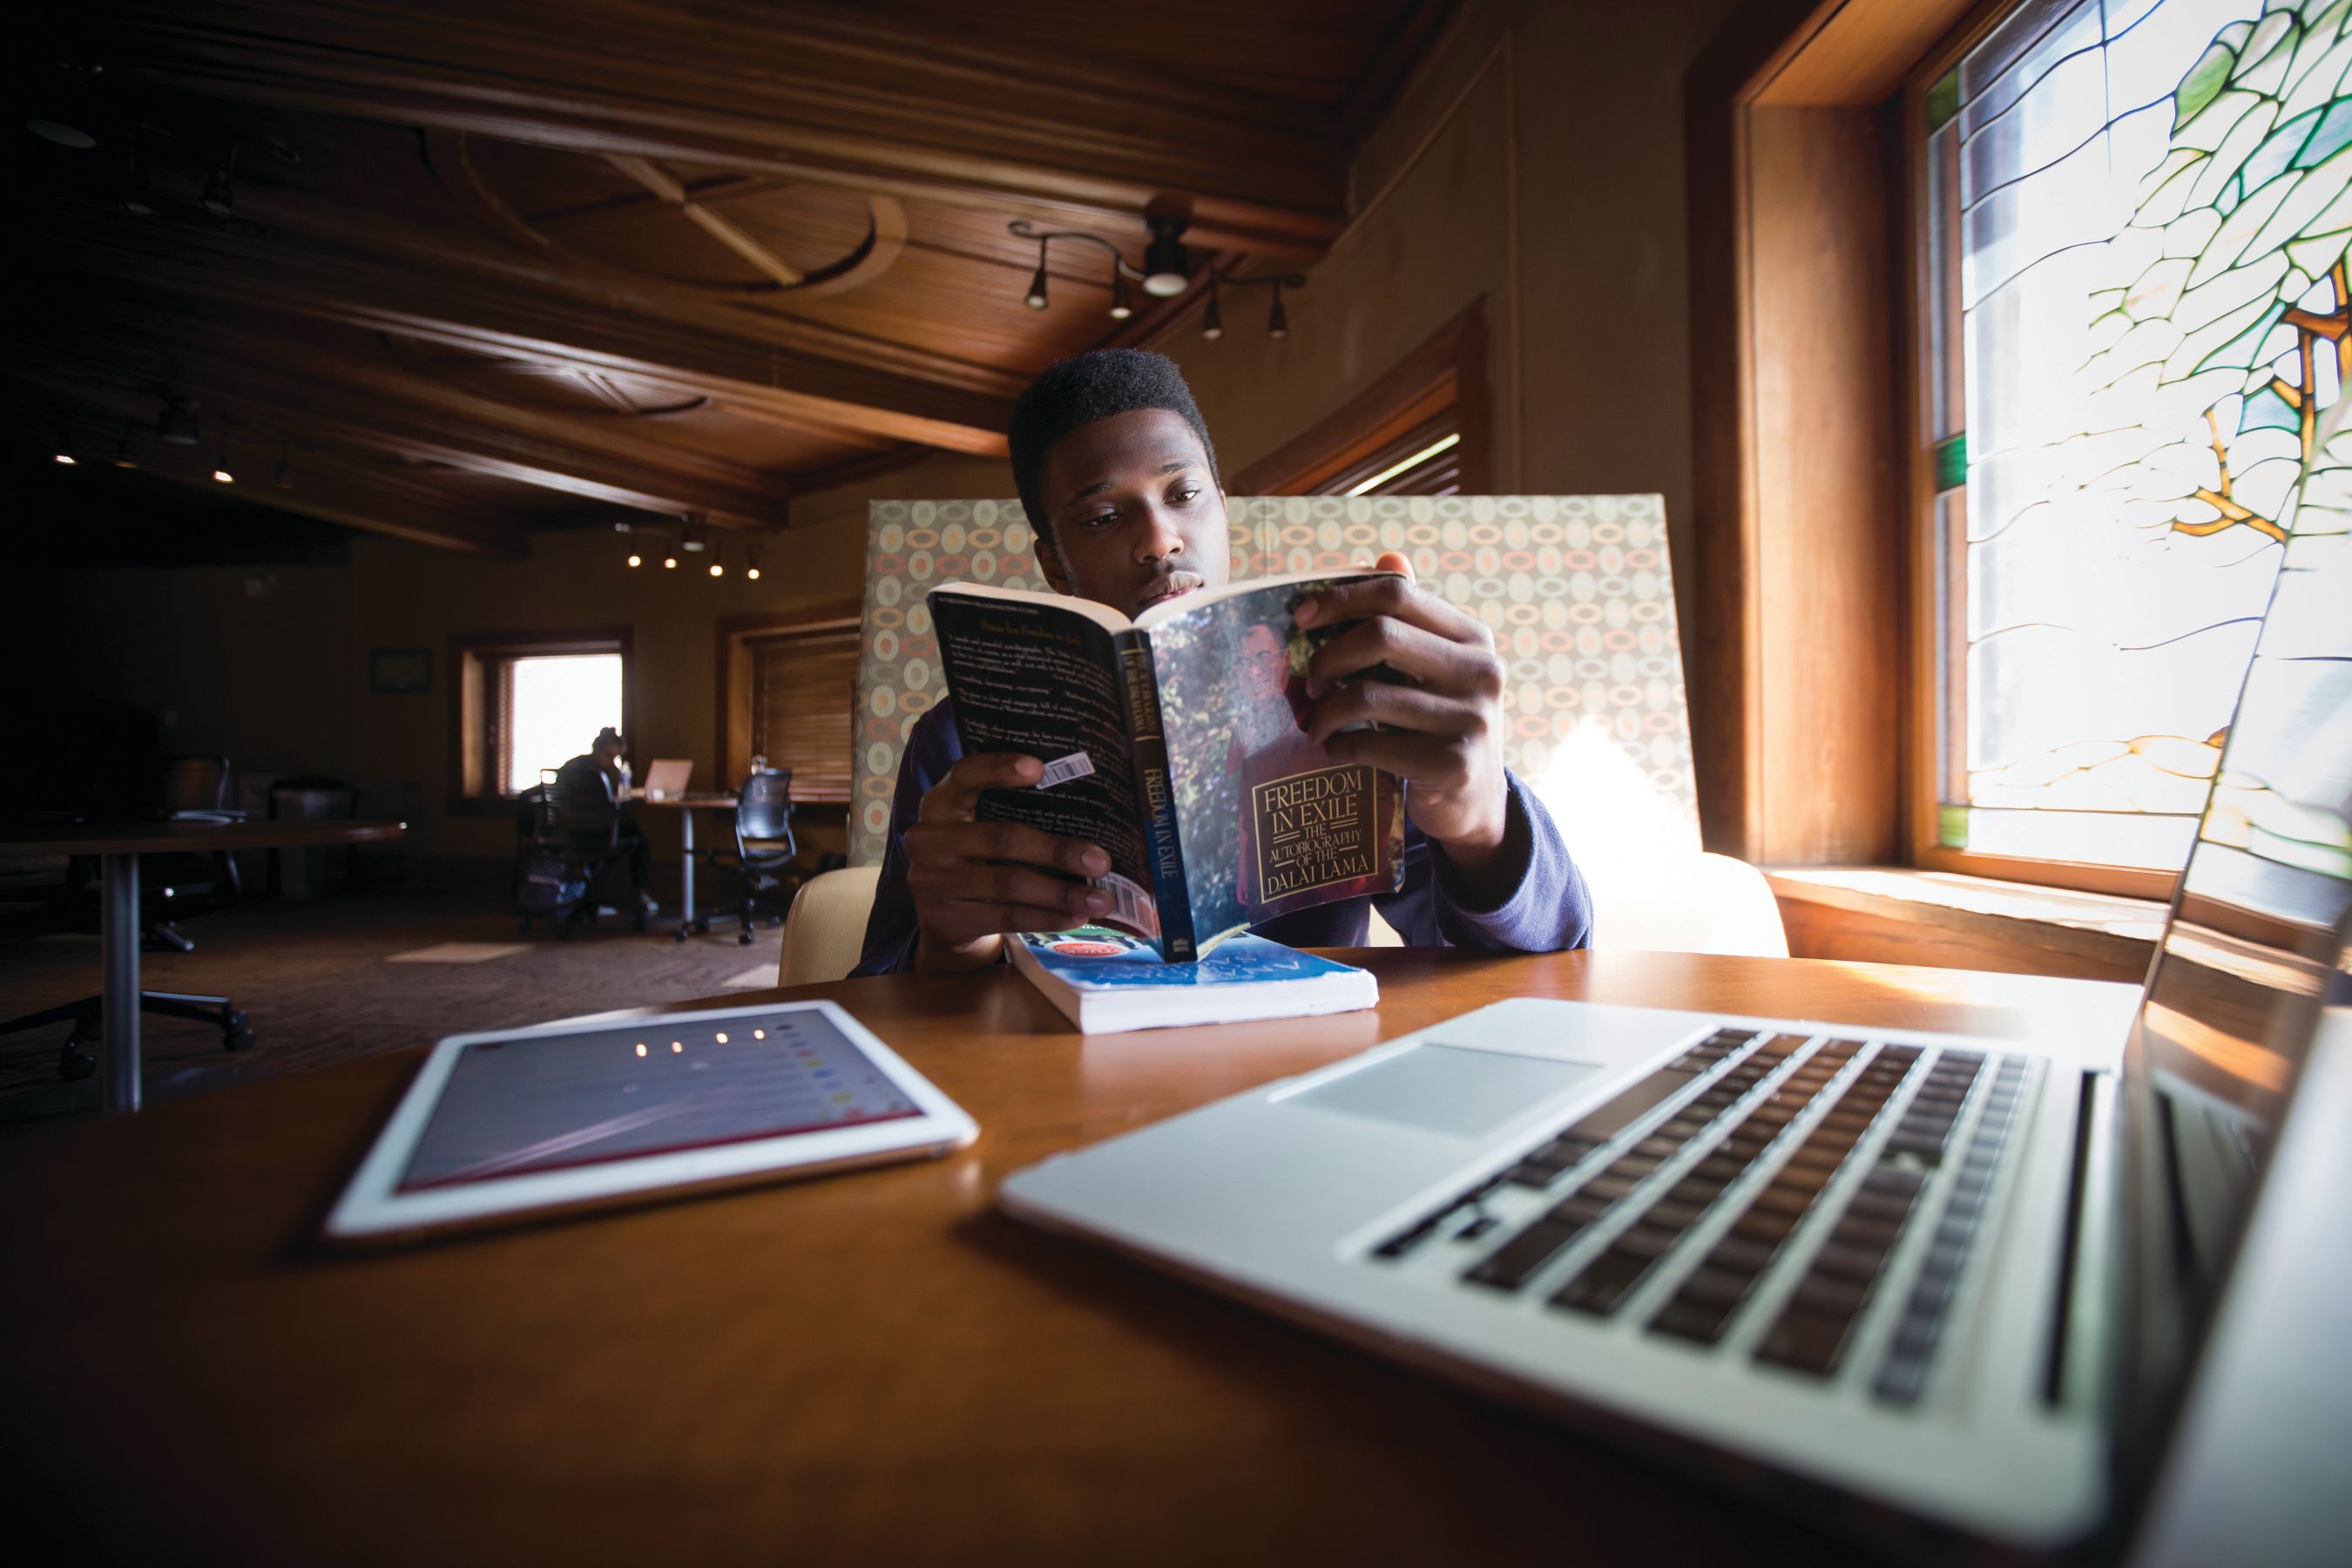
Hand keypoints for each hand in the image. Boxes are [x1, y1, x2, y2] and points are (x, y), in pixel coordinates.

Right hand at [905, 752, 1114, 971]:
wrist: (938, 924)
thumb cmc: (974, 864)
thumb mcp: (975, 833)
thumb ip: (1008, 816)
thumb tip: (1087, 818)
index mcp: (939, 805)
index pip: (964, 775)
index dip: (998, 769)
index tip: (1039, 768)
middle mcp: (930, 840)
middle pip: (1002, 838)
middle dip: (1057, 850)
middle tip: (1101, 861)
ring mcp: (934, 882)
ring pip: (1010, 883)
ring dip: (1061, 892)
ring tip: (1100, 898)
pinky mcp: (946, 920)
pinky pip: (1007, 916)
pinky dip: (1046, 917)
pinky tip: (1074, 916)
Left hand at [1292, 552, 1510, 877]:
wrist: (1476, 804)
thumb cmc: (1441, 726)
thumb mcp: (1437, 670)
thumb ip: (1412, 620)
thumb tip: (1388, 555)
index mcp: (1473, 638)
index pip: (1398, 593)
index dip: (1341, 597)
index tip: (1301, 617)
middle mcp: (1481, 672)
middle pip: (1381, 634)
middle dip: (1327, 657)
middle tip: (1307, 683)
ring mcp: (1472, 720)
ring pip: (1368, 695)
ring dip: (1325, 712)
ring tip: (1316, 724)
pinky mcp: (1453, 765)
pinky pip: (1372, 745)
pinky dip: (1341, 748)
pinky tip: (1336, 752)